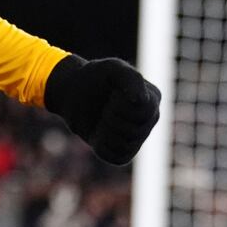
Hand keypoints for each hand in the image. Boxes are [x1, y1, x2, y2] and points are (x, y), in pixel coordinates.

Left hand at [43, 55, 160, 164]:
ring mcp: (138, 137)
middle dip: (112, 118)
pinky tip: (98, 134)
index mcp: (152, 98)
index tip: (112, 94)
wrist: (73, 94)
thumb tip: (140, 100)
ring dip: (106, 132)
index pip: (142, 111)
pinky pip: (116, 157)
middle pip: (134, 131)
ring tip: (101, 120)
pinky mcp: (123, 152)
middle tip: (104, 108)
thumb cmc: (94, 78)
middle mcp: (149, 119)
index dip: (120, 104)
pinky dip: (102, 146)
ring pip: (125, 145)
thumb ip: (130, 78)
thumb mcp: (111, 69)